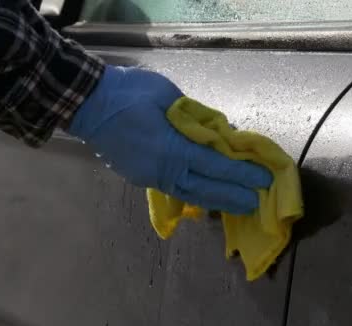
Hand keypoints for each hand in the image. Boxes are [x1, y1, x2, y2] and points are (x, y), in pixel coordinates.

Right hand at [68, 65, 271, 213]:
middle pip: (205, 189)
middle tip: (256, 203)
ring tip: (235, 206)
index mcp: (172, 149)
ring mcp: (150, 177)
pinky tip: (205, 197)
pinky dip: (194, 195)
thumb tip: (221, 133)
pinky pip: (174, 190)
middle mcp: (163, 170)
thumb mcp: (169, 96)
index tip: (263, 179)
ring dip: (214, 201)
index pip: (216, 165)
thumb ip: (197, 118)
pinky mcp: (141, 177)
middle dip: (232, 196)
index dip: (241, 174)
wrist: (88, 104)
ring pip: (189, 195)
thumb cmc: (130, 92)